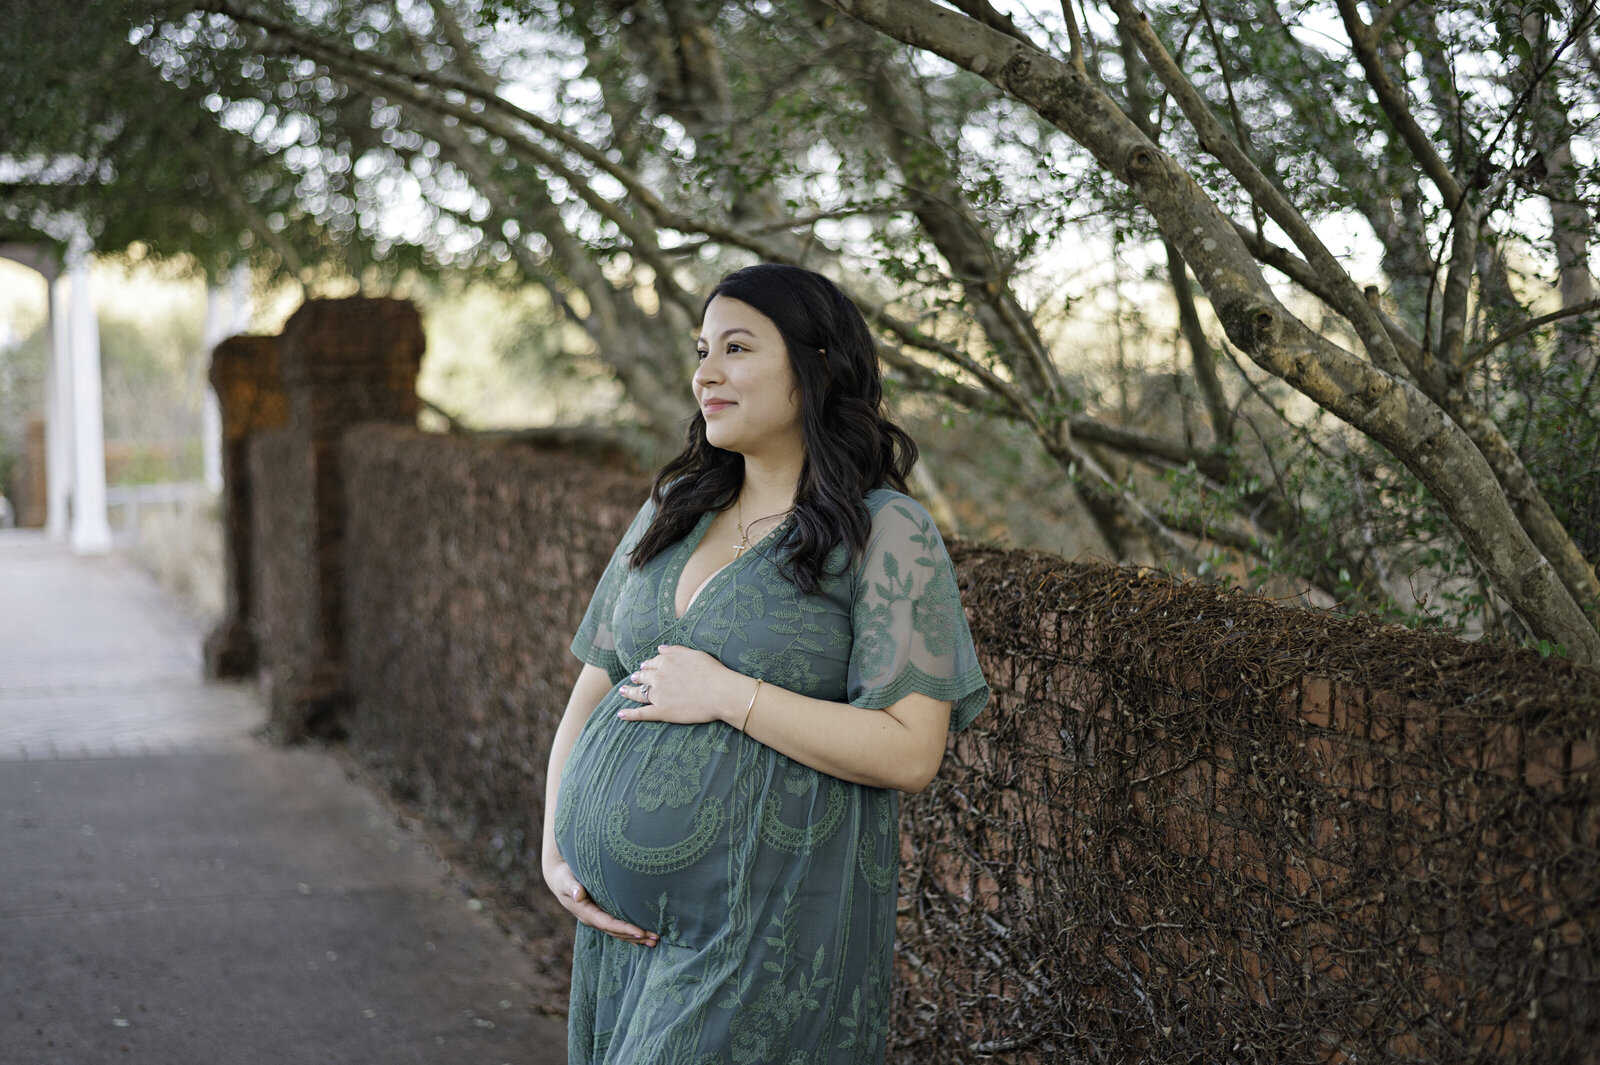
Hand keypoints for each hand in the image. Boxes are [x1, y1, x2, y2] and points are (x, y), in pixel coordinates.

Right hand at [544, 858, 658, 946]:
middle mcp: (593, 919)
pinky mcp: (601, 914)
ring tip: (654, 941)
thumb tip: (578, 895)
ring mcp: (597, 918)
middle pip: (617, 932)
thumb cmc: (564, 875)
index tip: (641, 932)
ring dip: (636, 938)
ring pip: (619, 932)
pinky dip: (630, 933)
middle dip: (636, 936)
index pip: (609, 924)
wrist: (559, 877)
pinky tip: (642, 938)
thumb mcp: (566, 879)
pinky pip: (617, 927)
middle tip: (656, 938)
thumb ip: (572, 886)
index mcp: (586, 913)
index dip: (625, 929)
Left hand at [618, 644, 745, 725]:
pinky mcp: (662, 712)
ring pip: (639, 693)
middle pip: (644, 676)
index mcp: (666, 662)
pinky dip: (630, 715)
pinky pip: (642, 713)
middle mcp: (659, 677)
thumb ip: (676, 650)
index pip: (653, 662)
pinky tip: (620, 715)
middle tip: (635, 677)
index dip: (649, 665)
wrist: (720, 693)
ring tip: (623, 691)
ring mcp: (659, 695)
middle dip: (639, 676)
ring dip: (629, 691)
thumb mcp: (694, 654)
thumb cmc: (712, 672)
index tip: (646, 666)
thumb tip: (660, 648)